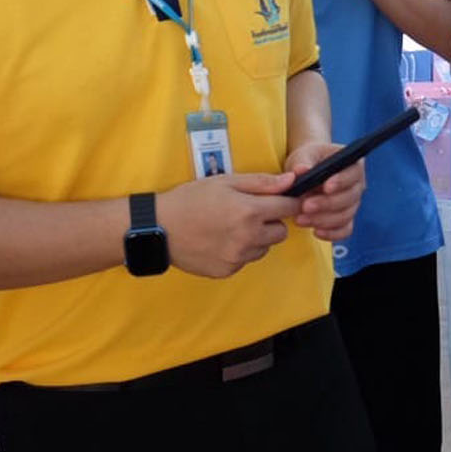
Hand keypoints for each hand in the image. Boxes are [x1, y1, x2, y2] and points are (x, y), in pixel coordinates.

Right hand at [157, 173, 303, 278]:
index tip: (280, 200)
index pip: (289, 208)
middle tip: (249, 213)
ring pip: (264, 248)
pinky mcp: (227, 270)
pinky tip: (220, 240)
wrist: (159, 227)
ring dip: (256, 238)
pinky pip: (245, 260)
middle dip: (271, 222)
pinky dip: (239, 251)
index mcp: (250, 212)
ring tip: (231, 227)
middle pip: (281, 232)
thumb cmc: (190, 199)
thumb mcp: (225, 182)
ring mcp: (238, 257)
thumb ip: (261, 182)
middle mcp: (248, 238)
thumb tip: (291, 181)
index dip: (287, 202)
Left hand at [285, 142, 365, 241]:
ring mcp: (353, 204)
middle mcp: (357, 185)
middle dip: (327, 204)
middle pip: (350, 198)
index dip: (342, 181)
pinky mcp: (346, 219)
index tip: (326, 187)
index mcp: (353, 164)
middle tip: (305, 206)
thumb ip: (302, 161)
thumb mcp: (303, 155)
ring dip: (323, 220)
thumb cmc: (308, 160)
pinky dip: (332, 234)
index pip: (354, 173)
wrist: (306, 174)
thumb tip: (301, 170)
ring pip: (346, 216)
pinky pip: (345, 230)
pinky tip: (315, 232)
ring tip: (300, 219)